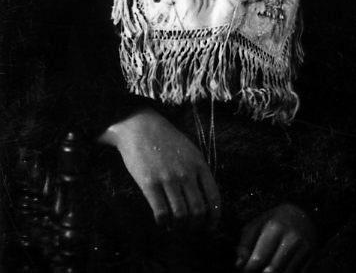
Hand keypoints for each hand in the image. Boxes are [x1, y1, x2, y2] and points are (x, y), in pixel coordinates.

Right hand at [99, 108, 220, 226]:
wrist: (141, 127)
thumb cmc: (166, 140)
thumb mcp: (190, 150)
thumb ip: (198, 171)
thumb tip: (205, 198)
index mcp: (199, 164)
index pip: (214, 197)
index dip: (214, 217)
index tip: (210, 227)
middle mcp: (187, 173)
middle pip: (198, 211)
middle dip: (196, 226)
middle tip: (190, 231)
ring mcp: (168, 178)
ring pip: (181, 215)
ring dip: (179, 227)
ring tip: (175, 227)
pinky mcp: (149, 183)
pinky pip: (161, 212)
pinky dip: (163, 222)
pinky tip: (162, 221)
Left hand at [236, 203, 316, 271]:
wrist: (307, 213)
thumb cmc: (277, 220)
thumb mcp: (259, 223)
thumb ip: (246, 242)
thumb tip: (239, 265)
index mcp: (275, 227)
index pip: (258, 259)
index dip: (247, 270)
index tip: (244, 271)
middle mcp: (291, 238)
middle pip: (271, 270)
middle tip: (255, 271)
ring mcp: (304, 249)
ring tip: (267, 269)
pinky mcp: (313, 257)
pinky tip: (280, 270)